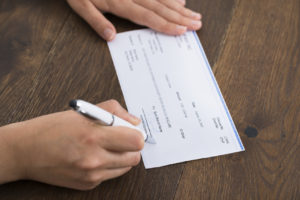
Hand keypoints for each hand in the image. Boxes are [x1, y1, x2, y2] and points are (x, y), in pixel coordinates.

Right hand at [0, 100, 143, 189]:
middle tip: (120, 138)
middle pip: (134, 157)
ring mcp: (91, 175)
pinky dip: (108, 166)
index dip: (136, 135)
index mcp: (93, 136)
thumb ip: (113, 112)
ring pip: (125, 167)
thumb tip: (134, 122)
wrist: (26, 151)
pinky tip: (94, 156)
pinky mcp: (88, 184)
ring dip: (121, 157)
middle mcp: (94, 159)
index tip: (131, 131)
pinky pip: (110, 175)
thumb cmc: (52, 128)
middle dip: (131, 147)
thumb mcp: (83, 112)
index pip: (135, 141)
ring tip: (106, 147)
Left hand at [66, 0, 201, 40]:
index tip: (181, 32)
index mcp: (120, 2)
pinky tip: (180, 0)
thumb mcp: (80, 5)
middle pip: (161, 8)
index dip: (165, 25)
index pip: (148, 17)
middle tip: (197, 24)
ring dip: (180, 8)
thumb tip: (111, 38)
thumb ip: (96, 21)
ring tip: (194, 15)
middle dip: (180, 17)